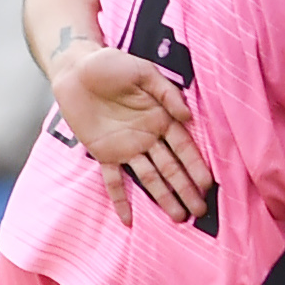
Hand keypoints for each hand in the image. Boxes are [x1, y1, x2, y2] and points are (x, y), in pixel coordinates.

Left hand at [52, 45, 211, 226]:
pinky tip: (128, 220)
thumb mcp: (143, 71)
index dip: (196, 166)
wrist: (75, 67)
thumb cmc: (111, 64)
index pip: (184, 148)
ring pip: (150, 178)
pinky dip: (120, 200)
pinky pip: (113, 180)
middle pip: (171, 168)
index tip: (208, 185)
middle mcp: (147, 137)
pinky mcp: (103, 153)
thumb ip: (166, 93)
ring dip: (164, 198)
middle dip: (186, 189)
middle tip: (200, 210)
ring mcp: (125, 148)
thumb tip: (187, 117)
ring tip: (178, 218)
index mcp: (160, 118)